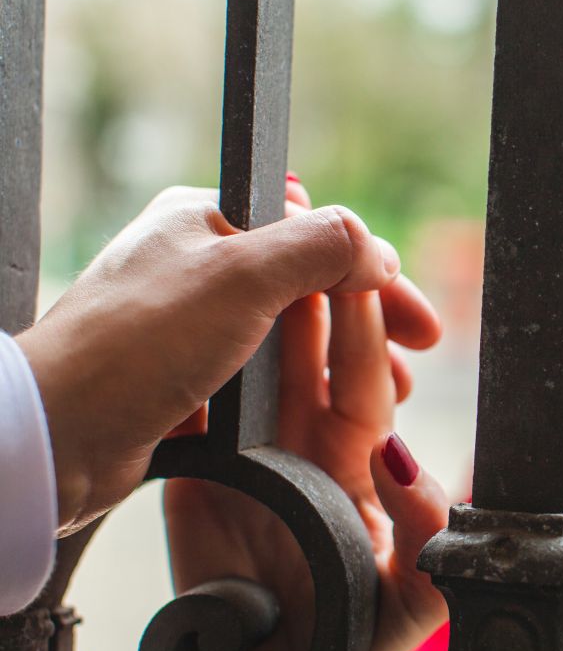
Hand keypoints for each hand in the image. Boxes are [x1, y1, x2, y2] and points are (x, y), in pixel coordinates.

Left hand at [15, 181, 439, 532]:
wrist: (57, 434)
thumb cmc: (138, 344)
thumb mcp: (242, 276)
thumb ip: (321, 247)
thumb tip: (377, 251)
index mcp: (207, 216)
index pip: (315, 231)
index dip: (375, 275)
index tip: (418, 321)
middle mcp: (198, 261)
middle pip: (310, 283)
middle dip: (370, 321)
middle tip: (416, 359)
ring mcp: (189, 319)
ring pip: (290, 332)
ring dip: (343, 359)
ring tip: (389, 396)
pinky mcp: (183, 373)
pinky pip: (261, 372)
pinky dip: (302, 388)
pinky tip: (327, 412)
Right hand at [164, 181, 450, 650]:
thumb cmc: (362, 636)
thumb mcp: (417, 594)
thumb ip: (429, 533)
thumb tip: (404, 458)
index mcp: (364, 458)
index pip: (367, 380)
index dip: (366, 332)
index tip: (362, 278)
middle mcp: (309, 443)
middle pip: (307, 357)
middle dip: (306, 301)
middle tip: (297, 243)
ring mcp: (254, 455)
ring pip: (251, 372)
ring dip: (247, 321)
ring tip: (240, 267)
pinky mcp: (202, 477)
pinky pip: (196, 418)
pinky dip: (189, 378)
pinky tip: (184, 331)